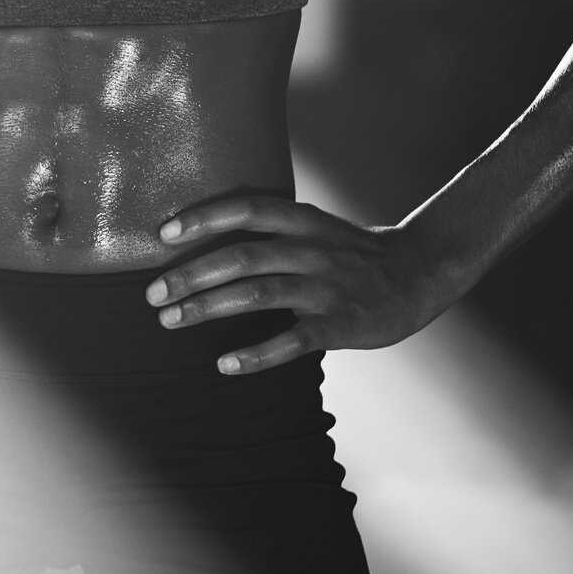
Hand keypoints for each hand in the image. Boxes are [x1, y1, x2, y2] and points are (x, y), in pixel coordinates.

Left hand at [144, 195, 457, 374]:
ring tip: (172, 321)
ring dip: (210, 308)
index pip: (246, 208)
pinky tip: (226, 364)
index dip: (203, 217)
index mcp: (303, 221)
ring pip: (259, 293)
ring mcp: (327, 287)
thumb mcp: (315, 227)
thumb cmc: (353, 253)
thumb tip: (206, 239)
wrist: (421, 273)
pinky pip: (294, 341)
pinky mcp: (342, 324)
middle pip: (242, 256)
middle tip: (151, 294)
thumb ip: (271, 231)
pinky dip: (257, 353)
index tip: (162, 234)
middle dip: (192, 274)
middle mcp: (312, 249)